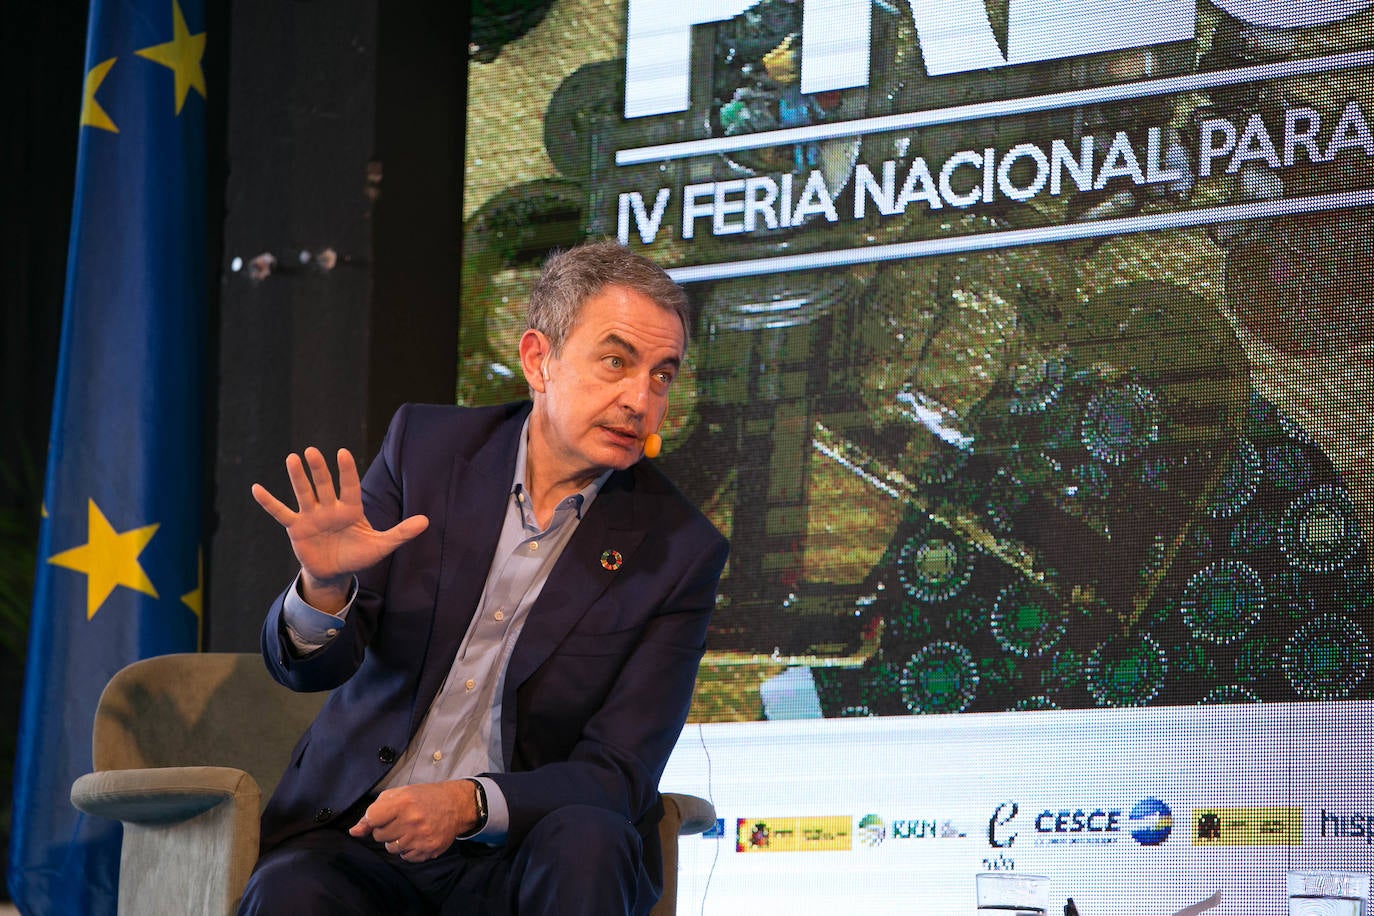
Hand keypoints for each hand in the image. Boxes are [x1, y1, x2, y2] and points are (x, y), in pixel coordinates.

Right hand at [251, 447, 427, 608]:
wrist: (335, 572)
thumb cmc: (359, 555)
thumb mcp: (382, 546)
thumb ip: (401, 532)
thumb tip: (426, 521)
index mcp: (351, 509)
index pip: (350, 486)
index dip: (347, 471)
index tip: (342, 453)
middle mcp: (330, 508)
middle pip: (324, 485)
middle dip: (319, 470)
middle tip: (313, 451)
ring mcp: (312, 516)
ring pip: (304, 493)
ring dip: (298, 478)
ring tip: (292, 458)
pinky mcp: (296, 528)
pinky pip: (281, 513)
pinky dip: (269, 502)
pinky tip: (256, 488)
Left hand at [347, 781, 479, 861]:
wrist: (456, 805)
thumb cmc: (424, 797)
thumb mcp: (399, 794)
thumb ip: (374, 811)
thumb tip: (354, 832)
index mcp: (403, 802)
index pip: (371, 818)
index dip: (374, 818)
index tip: (383, 815)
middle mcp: (412, 821)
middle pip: (380, 836)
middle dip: (386, 829)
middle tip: (400, 820)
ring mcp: (421, 837)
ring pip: (392, 848)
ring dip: (397, 840)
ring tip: (410, 829)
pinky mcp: (428, 850)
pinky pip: (405, 857)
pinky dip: (408, 850)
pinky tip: (417, 838)